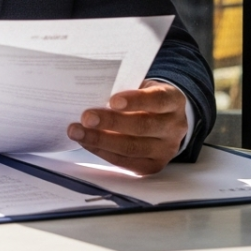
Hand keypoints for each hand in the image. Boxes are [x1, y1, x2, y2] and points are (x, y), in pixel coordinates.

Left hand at [67, 79, 187, 174]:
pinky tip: (86, 142)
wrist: (163, 118)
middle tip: (86, 117)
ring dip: (100, 140)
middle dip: (111, 122)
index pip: (158, 99)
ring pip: (132, 147)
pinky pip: (126, 161)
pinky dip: (102, 152)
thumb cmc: (143, 97)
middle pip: (142, 126)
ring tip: (77, 132)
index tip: (112, 101)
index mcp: (173, 100)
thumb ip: (122, 88)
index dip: (136, 100)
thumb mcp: (140, 85)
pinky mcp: (153, 165)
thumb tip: (89, 91)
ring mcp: (166, 149)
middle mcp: (174, 126)